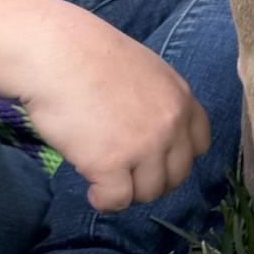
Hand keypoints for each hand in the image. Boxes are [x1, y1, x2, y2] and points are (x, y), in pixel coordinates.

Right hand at [17, 2, 211, 211]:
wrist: (53, 52)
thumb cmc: (87, 55)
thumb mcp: (143, 70)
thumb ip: (157, 101)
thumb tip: (154, 133)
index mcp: (181, 99)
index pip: (200, 145)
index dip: (177, 157)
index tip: (155, 159)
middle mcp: (170, 124)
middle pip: (177, 175)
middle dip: (152, 180)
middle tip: (125, 174)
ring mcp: (144, 146)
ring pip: (148, 192)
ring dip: (128, 192)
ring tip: (105, 178)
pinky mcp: (112, 163)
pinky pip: (118, 200)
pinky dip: (105, 201)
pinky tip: (92, 190)